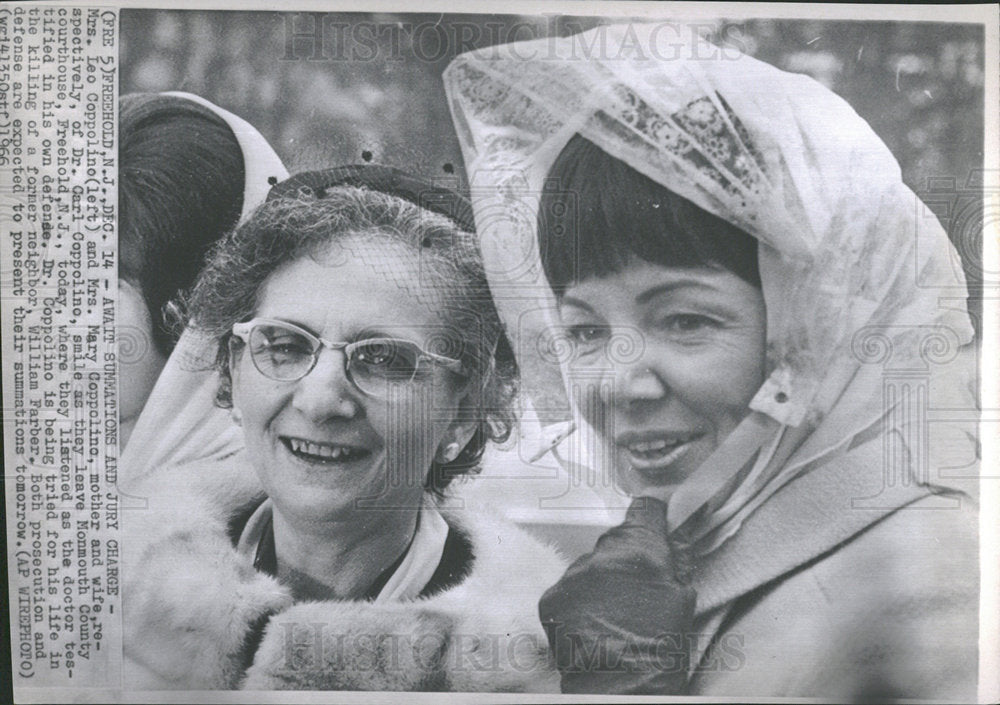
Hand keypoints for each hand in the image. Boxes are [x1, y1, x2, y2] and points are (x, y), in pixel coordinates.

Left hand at [538, 496, 695, 693]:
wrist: (619, 690)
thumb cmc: (659, 650)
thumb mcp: (683, 600)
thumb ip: (677, 558)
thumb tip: (677, 529)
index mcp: (641, 552)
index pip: (644, 509)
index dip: (652, 518)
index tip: (655, 525)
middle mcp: (603, 556)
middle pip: (616, 539)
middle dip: (628, 557)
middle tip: (638, 588)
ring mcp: (573, 575)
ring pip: (591, 563)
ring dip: (602, 579)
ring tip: (614, 612)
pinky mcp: (553, 596)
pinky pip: (570, 585)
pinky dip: (580, 598)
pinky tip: (594, 621)